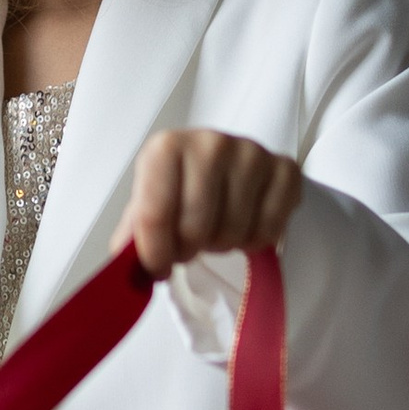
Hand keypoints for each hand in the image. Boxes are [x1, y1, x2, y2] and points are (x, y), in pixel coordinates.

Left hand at [116, 128, 302, 279]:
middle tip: (189, 245)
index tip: (158, 267)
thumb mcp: (148, 204)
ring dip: (222, 245)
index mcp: (166, 147)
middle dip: (189, 250)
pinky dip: (255, 241)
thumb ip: (132, 234)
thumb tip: (123, 265)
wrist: (225, 167)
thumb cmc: (181, 188)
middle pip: (195, 228)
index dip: (155, 253)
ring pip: (233, 231)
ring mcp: (251, 153)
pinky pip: (269, 228)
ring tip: (215, 230)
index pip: (154, 215)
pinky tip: (245, 227)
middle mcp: (209, 142)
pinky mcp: (285, 169)